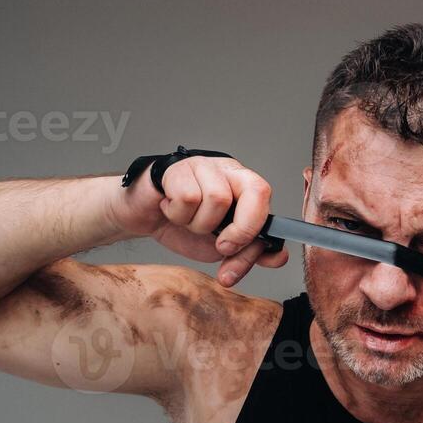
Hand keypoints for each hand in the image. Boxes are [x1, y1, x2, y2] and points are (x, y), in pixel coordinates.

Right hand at [114, 155, 288, 286]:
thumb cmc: (184, 228)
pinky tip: (170, 209)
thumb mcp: (221, 249)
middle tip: (220, 246)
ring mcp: (203, 166)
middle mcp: (228, 172)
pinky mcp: (177, 167)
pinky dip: (177, 214)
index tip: (236, 251)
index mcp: (244, 188)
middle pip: (255, 191)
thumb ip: (249, 252)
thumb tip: (278, 257)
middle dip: (241, 229)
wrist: (145, 219)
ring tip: (187, 221)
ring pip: (217, 199)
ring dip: (198, 224)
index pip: (265, 198)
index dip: (255, 228)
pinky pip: (187, 197)